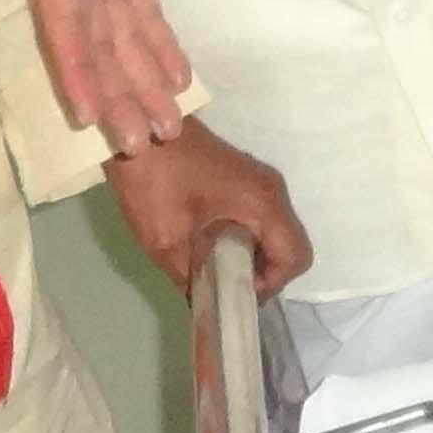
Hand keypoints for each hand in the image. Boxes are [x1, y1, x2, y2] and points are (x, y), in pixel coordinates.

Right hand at [18, 0, 188, 156]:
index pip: (65, 19)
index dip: (77, 66)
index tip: (89, 112)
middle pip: (95, 45)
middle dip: (116, 95)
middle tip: (141, 146)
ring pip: (121, 39)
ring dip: (140, 83)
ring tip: (165, 129)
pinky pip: (140, 14)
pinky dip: (157, 46)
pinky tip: (175, 80)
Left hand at [105, 118, 311, 297]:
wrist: (138, 126)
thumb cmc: (154, 181)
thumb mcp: (165, 241)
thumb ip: (189, 279)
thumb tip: (202, 305)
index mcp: (262, 203)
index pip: (295, 256)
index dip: (270, 284)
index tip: (232, 291)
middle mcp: (272, 190)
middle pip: (289, 246)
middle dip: (262, 274)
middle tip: (222, 284)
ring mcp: (260, 181)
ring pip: (275, 232)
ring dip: (253, 256)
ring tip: (212, 266)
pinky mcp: (244, 179)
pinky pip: (261, 218)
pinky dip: (246, 238)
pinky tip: (210, 242)